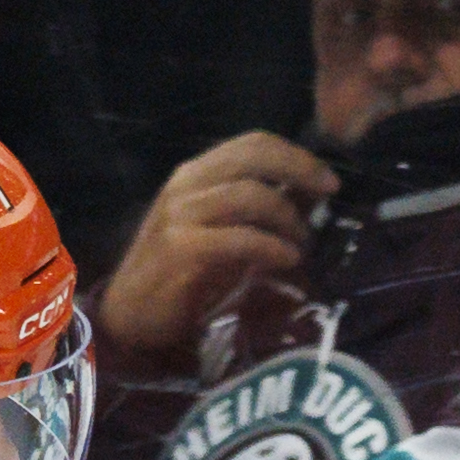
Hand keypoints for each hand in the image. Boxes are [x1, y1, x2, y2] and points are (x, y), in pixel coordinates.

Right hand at [102, 132, 338, 364]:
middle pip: (254, 157)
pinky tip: (288, 260)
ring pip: (249, 194)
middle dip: (300, 169)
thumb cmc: (181, 277)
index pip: (251, 143)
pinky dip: (272, 247)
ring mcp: (180, 215)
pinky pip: (239, 238)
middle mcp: (186, 185)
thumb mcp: (222, 234)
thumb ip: (258, 212)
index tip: (328, 179)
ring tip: (302, 243)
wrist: (130, 316)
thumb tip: (309, 196)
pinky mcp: (181, 249)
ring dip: (287, 217)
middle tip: (329, 192)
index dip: (295, 155)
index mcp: (195, 175)